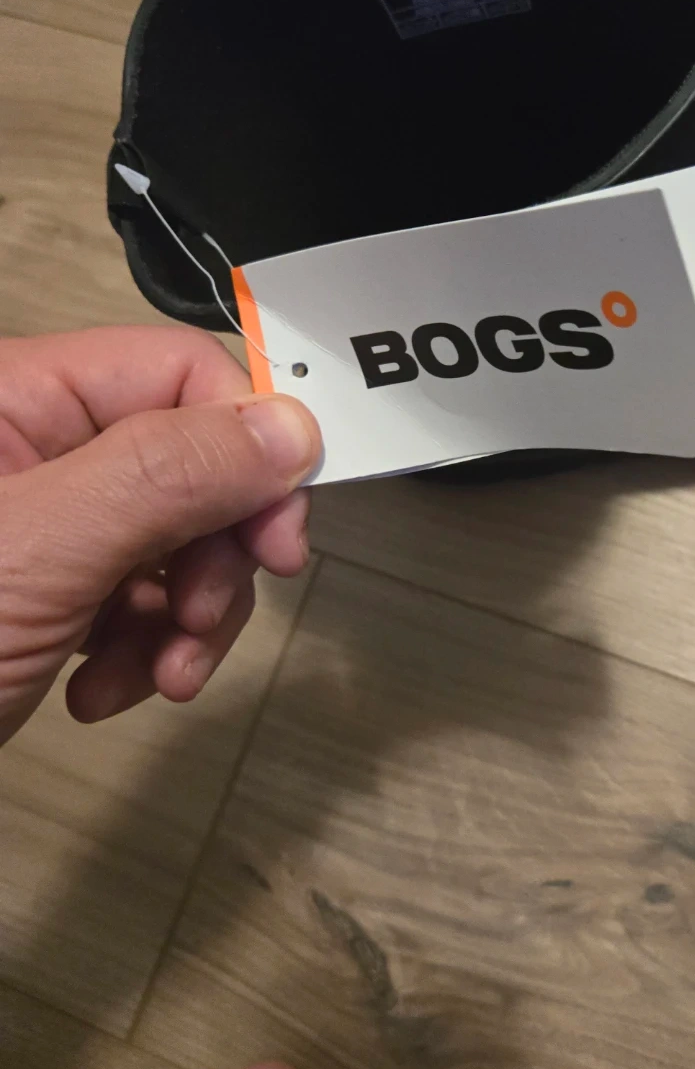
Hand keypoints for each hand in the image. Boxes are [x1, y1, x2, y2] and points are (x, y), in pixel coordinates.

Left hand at [0, 327, 321, 745]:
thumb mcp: (35, 554)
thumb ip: (165, 477)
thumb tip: (293, 425)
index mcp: (14, 396)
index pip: (178, 375)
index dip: (246, 449)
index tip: (278, 541)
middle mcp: (32, 447)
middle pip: (189, 465)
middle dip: (214, 554)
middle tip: (204, 624)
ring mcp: (40, 525)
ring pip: (174, 541)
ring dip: (186, 618)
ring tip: (159, 678)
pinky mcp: (44, 593)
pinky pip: (136, 599)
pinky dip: (142, 651)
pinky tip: (103, 694)